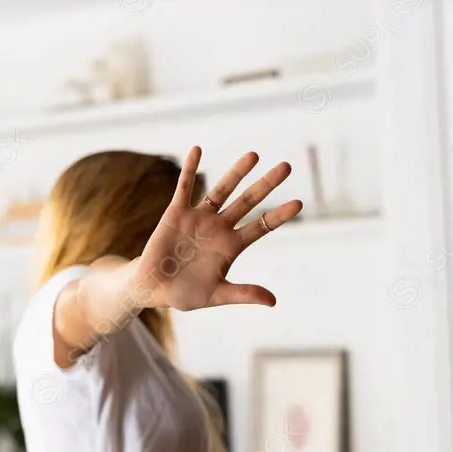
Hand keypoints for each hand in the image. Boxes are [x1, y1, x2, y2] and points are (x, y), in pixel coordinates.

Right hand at [132, 147, 302, 310]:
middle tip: (287, 167)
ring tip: (254, 155)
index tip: (299, 204)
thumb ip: (243, 293)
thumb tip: (273, 301)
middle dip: (266, 184)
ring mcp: (199, 217)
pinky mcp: (176, 213)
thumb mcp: (216, 295)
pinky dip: (190, 169)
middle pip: (248, 201)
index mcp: (231, 246)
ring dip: (237, 173)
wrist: (153, 289)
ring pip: (221, 190)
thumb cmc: (185, 294)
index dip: (279, 215)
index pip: (261, 226)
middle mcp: (219, 227)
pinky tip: (197, 150)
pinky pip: (185, 187)